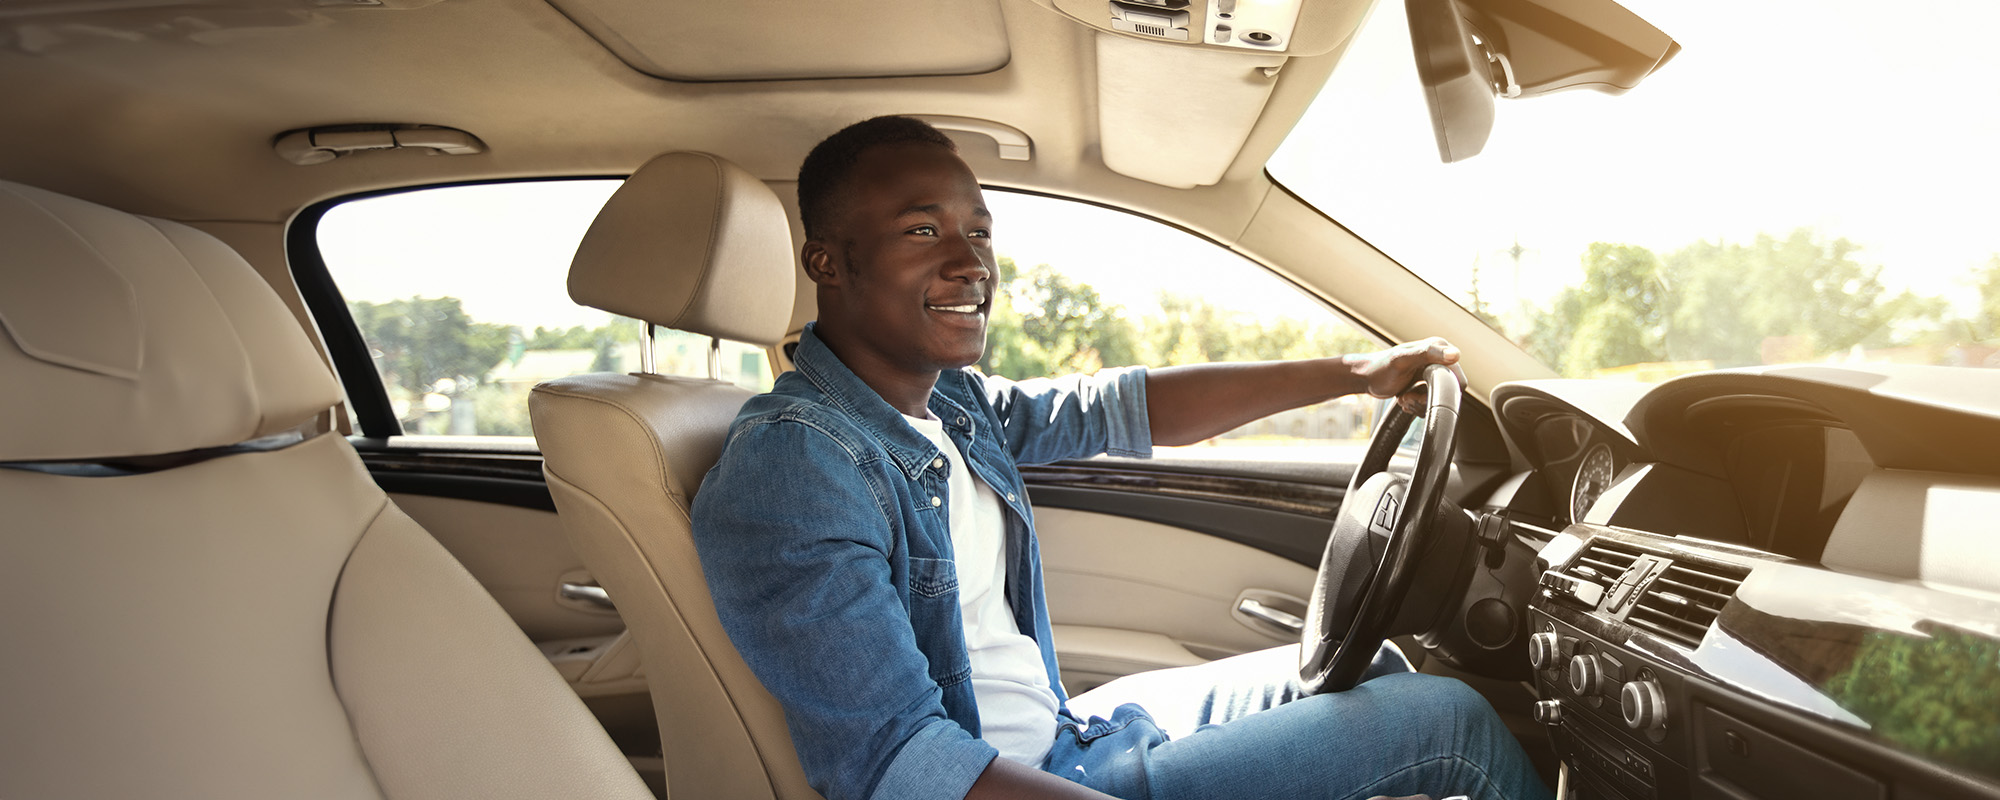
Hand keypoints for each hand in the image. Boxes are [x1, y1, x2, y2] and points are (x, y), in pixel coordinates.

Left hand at [1344, 337, 1466, 413]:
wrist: (1366, 378)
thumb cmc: (1380, 368)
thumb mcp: (1402, 360)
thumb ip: (1427, 354)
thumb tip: (1455, 355)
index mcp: (1438, 348)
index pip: (1457, 377)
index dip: (1441, 389)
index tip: (1419, 390)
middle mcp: (1439, 359)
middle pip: (1448, 391)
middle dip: (1426, 398)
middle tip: (1407, 396)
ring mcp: (1432, 372)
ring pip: (1438, 400)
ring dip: (1419, 404)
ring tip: (1404, 397)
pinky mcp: (1426, 385)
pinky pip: (1430, 403)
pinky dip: (1417, 406)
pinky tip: (1404, 399)